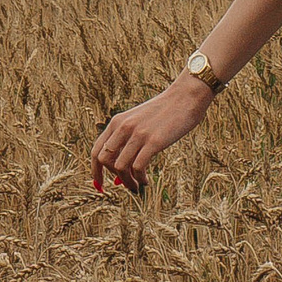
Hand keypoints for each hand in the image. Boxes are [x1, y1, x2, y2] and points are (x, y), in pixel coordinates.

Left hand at [91, 77, 213, 193]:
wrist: (186, 96)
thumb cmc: (165, 112)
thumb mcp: (139, 121)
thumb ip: (128, 140)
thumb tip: (120, 171)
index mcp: (117, 122)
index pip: (96, 150)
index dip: (95, 171)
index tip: (100, 185)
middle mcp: (123, 127)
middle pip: (104, 160)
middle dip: (110, 177)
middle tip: (124, 184)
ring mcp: (138, 134)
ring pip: (119, 167)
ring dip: (127, 181)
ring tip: (137, 185)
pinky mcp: (154, 141)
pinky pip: (138, 167)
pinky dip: (140, 178)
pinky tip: (146, 180)